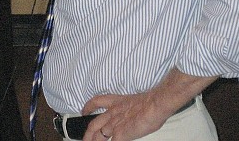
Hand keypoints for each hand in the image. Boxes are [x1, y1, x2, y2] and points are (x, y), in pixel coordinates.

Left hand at [81, 69, 216, 140]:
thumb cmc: (151, 102)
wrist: (155, 104)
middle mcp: (113, 113)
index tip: (83, 111)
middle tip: (84, 139)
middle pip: (94, 124)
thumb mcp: (135, 102)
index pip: (97, 101)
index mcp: (117, 102)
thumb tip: (131, 117)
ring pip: (99, 136)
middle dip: (87, 133)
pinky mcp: (120, 134)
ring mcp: (115, 125)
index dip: (89, 107)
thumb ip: (129, 110)